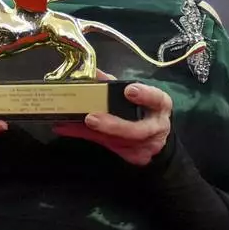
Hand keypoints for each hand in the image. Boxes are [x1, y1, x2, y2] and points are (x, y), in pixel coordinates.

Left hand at [52, 71, 172, 165]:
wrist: (157, 138)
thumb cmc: (146, 110)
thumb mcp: (140, 94)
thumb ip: (118, 84)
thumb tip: (95, 73)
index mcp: (160, 106)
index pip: (156, 99)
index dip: (144, 96)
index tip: (129, 90)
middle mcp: (156, 128)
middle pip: (136, 131)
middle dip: (113, 125)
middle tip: (90, 118)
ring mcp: (146, 146)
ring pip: (118, 142)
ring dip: (92, 133)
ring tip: (69, 124)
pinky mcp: (133, 156)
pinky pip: (109, 147)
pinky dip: (88, 137)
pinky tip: (68, 130)